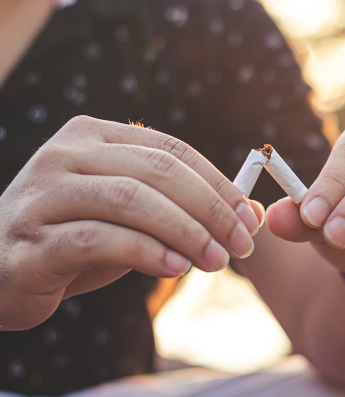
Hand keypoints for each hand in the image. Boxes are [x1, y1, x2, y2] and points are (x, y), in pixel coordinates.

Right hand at [0, 116, 262, 330]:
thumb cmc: (75, 237)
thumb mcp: (134, 216)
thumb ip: (185, 208)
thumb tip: (254, 214)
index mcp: (92, 135)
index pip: (172, 150)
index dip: (219, 183)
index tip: (249, 218)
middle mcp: (64, 154)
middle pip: (159, 171)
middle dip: (210, 210)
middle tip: (240, 245)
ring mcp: (42, 193)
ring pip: (133, 201)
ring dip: (186, 233)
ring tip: (216, 260)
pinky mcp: (31, 239)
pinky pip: (100, 239)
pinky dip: (146, 252)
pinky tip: (174, 268)